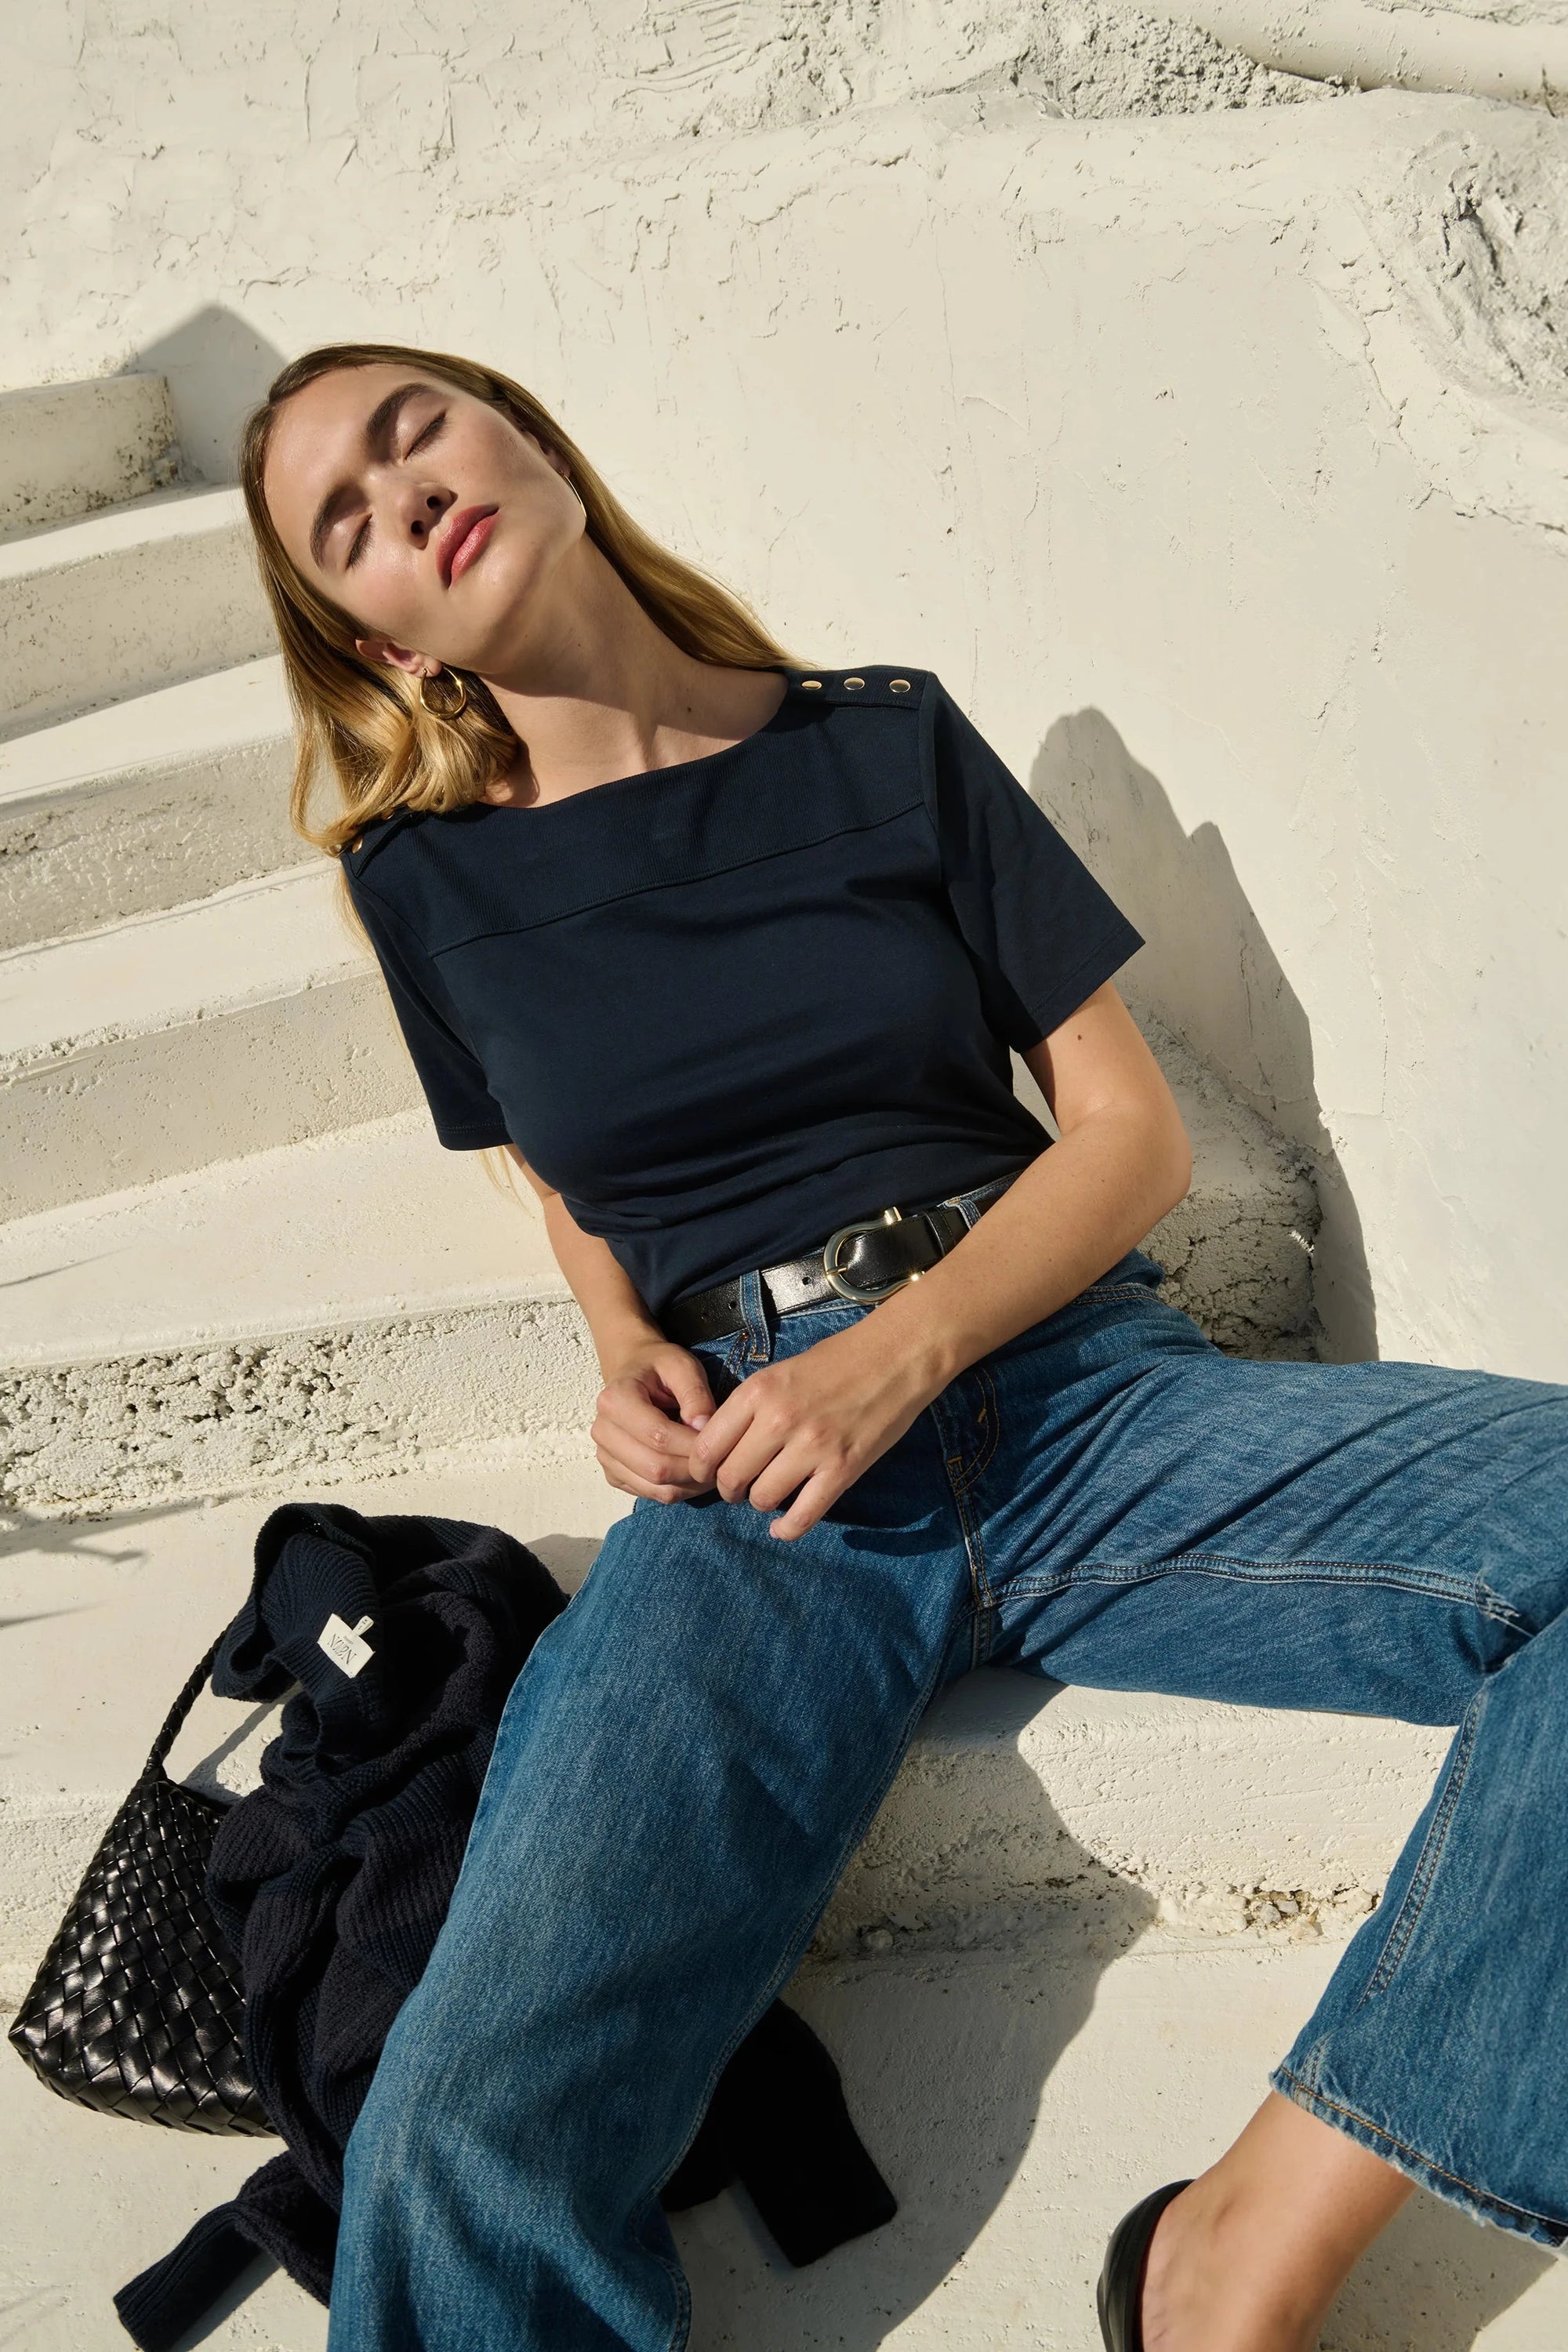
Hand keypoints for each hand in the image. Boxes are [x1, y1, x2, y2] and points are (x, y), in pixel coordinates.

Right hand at [592, 1340, 717, 1502]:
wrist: (633, 1371)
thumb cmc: (660, 1367)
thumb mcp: (682, 1366)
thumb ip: (695, 1394)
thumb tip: (703, 1428)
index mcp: (615, 1400)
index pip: (658, 1436)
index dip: (693, 1445)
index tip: (721, 1442)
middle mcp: (603, 1431)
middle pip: (655, 1468)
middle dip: (694, 1469)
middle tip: (722, 1461)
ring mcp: (605, 1456)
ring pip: (654, 1487)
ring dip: (689, 1484)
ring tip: (711, 1468)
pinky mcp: (614, 1473)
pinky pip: (649, 1494)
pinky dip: (677, 1489)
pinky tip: (693, 1473)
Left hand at [688, 1318, 943, 1540]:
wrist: (895, 1356)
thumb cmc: (838, 1360)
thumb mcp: (780, 1372)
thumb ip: (750, 1408)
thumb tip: (722, 1446)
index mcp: (758, 1392)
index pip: (707, 1446)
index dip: (702, 1468)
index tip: (709, 1472)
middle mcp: (779, 1420)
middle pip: (731, 1477)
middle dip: (729, 1490)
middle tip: (739, 1488)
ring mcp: (812, 1447)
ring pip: (763, 1498)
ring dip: (760, 1503)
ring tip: (768, 1496)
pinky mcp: (843, 1469)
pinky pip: (803, 1516)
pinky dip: (787, 1530)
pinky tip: (782, 1527)